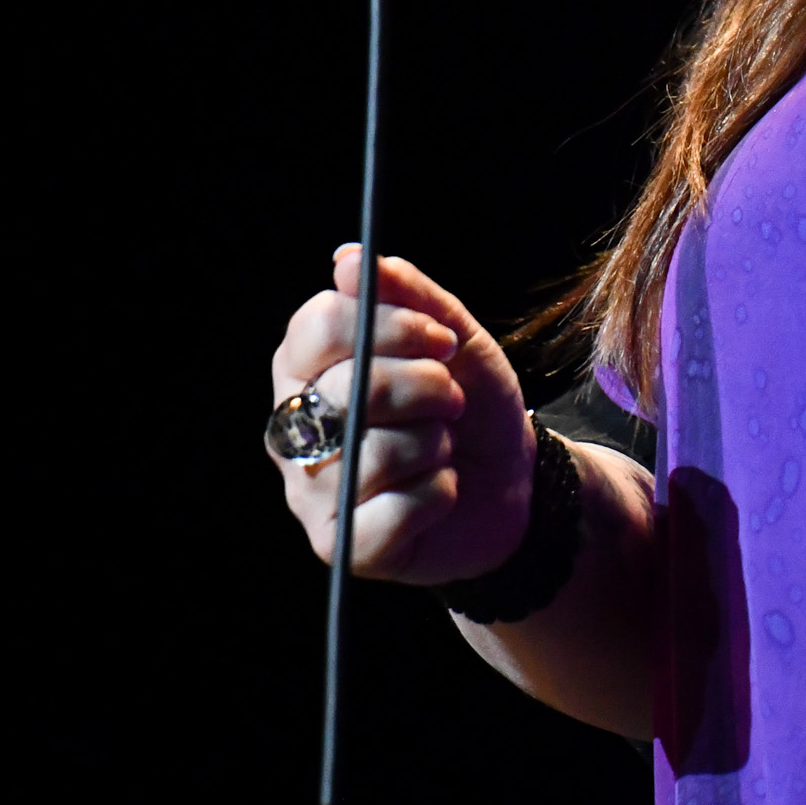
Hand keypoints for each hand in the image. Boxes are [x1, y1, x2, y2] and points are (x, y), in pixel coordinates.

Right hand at [266, 249, 533, 584]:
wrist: (512, 480)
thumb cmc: (468, 402)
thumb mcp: (454, 339)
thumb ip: (407, 295)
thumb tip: (347, 258)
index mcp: (307, 368)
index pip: (316, 329)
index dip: (388, 326)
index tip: (440, 338)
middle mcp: (293, 428)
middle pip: (347, 388)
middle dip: (424, 386)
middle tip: (453, 396)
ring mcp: (310, 491)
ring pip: (372, 453)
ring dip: (435, 442)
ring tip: (444, 445)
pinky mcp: (342, 545)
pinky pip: (394, 511)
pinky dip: (439, 493)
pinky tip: (442, 489)